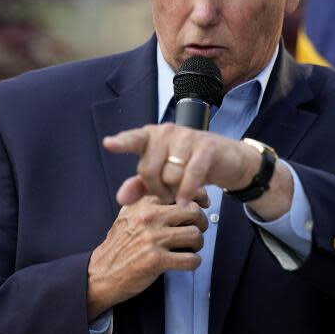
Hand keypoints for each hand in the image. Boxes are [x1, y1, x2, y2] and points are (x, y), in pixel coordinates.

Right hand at [86, 195, 208, 319]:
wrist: (101, 273)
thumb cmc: (118, 245)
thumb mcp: (127, 214)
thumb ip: (147, 200)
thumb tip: (176, 190)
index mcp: (143, 203)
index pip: (180, 190)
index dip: (197, 197)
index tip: (202, 204)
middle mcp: (149, 217)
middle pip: (193, 211)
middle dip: (201, 222)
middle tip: (197, 229)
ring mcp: (153, 239)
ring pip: (195, 235)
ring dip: (198, 244)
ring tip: (191, 248)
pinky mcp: (157, 260)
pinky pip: (191, 259)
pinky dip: (194, 262)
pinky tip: (186, 262)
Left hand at [102, 123, 258, 204]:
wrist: (226, 161)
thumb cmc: (188, 167)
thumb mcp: (162, 178)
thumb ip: (140, 186)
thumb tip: (121, 198)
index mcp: (151, 136)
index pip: (133, 139)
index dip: (121, 142)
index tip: (108, 143)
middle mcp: (167, 132)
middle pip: (149, 169)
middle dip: (157, 188)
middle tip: (169, 192)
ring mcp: (187, 137)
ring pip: (169, 175)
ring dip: (175, 190)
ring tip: (183, 190)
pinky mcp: (206, 146)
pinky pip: (190, 175)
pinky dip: (188, 191)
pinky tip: (187, 201)